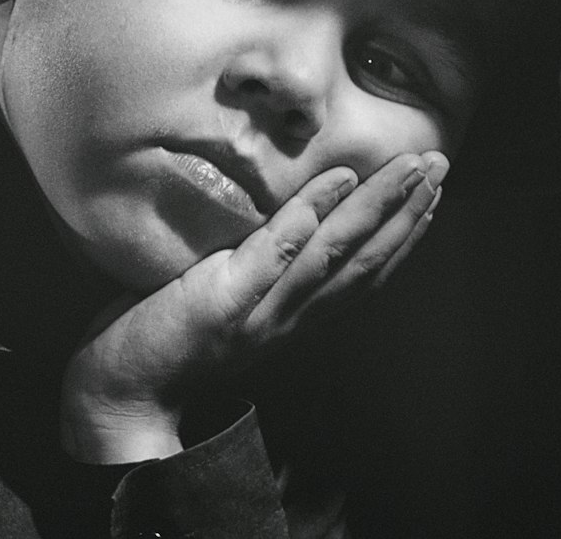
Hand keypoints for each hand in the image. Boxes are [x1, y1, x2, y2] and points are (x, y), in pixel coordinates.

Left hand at [60, 151, 447, 462]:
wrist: (121, 394)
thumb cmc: (172, 338)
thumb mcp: (233, 305)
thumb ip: (264, 272)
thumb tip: (289, 222)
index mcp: (296, 318)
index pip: (364, 273)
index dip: (403, 234)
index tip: (431, 196)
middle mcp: (291, 317)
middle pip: (363, 259)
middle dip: (407, 212)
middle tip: (439, 165)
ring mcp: (260, 310)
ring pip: (333, 253)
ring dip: (377, 208)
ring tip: (408, 168)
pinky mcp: (223, 301)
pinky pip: (274, 255)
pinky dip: (309, 219)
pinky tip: (336, 184)